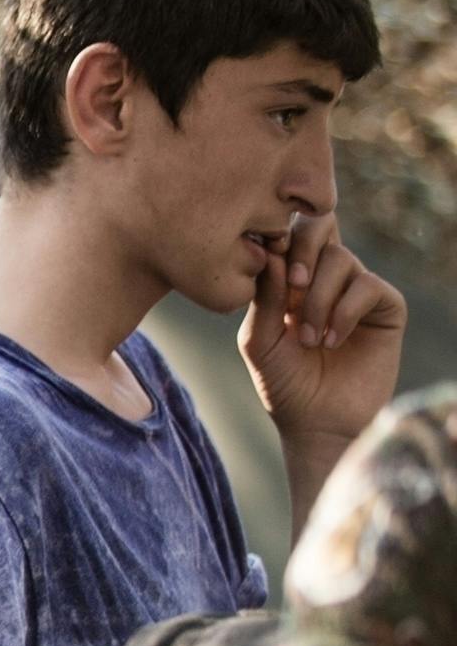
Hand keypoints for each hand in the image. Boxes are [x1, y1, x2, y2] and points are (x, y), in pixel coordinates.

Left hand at [242, 211, 406, 460]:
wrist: (317, 420)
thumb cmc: (282, 380)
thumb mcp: (259, 338)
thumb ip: (263, 296)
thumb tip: (270, 252)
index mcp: (289, 276)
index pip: (288, 229)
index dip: (278, 234)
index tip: (265, 258)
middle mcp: (324, 276)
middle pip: (320, 226)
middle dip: (302, 250)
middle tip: (291, 287)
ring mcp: (356, 288)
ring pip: (341, 259)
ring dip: (318, 299)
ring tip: (308, 339)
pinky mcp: (385, 307)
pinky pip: (367, 286)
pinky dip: (344, 312)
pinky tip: (331, 341)